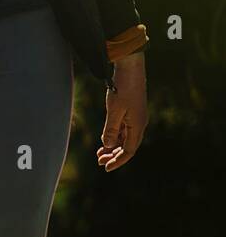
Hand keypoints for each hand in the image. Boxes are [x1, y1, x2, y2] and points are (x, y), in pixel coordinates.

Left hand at [97, 51, 146, 171]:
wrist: (130, 68)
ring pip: (125, 138)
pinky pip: (124, 129)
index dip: (117, 161)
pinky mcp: (131, 111)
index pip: (129, 151)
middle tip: (98, 161)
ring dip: (113, 146)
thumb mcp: (114, 111)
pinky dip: (114, 136)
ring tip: (99, 153)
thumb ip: (111, 129)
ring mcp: (135, 117)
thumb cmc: (122, 88)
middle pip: (127, 146)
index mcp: (138, 126)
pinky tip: (105, 139)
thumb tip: (107, 146)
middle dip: (113, 155)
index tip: (105, 168)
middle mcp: (139, 123)